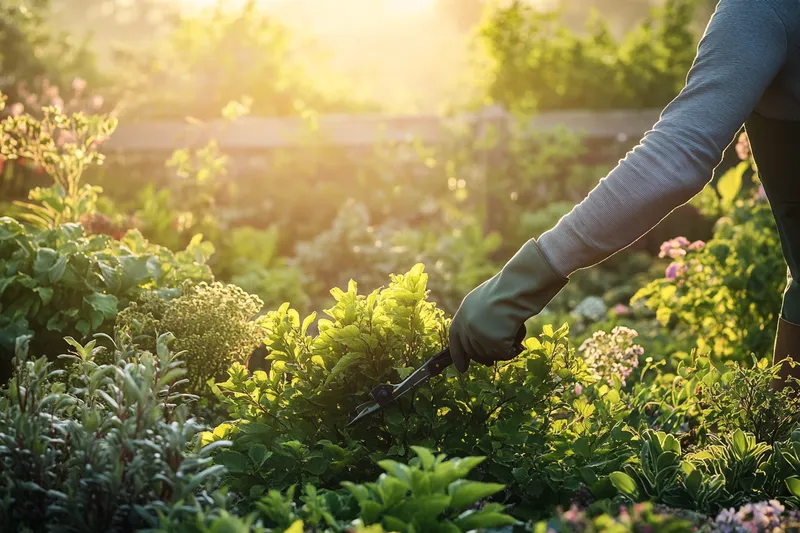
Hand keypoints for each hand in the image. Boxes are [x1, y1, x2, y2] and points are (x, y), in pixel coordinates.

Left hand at [448, 239, 567, 371]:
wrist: (518, 287)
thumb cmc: (507, 290)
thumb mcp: (482, 301)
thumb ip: (476, 318)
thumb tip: (478, 339)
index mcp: (462, 314)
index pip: (455, 339)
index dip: (458, 355)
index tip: (462, 368)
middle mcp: (467, 326)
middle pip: (473, 351)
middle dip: (482, 357)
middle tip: (491, 360)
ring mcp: (480, 334)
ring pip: (489, 354)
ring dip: (500, 350)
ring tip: (512, 336)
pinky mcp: (494, 341)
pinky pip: (504, 354)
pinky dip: (512, 351)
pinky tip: (518, 342)